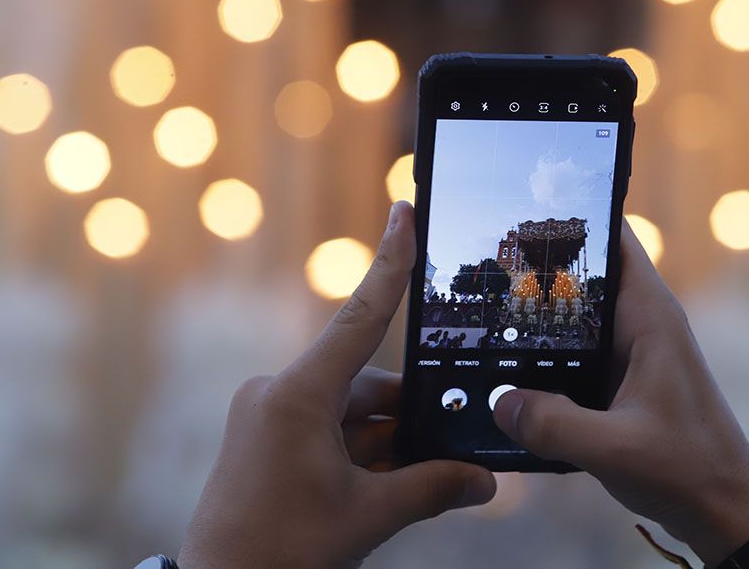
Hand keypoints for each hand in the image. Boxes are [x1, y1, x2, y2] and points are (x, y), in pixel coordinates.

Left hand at [179, 202, 495, 568]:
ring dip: (385, 444)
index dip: (389, 262)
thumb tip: (485, 483)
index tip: (403, 213)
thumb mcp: (368, 517)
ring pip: (349, 413)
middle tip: (452, 460)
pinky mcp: (262, 437)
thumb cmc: (282, 553)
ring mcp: (266, 415)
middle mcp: (278, 393)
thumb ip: (431, 489)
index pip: (360, 317)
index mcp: (298, 395)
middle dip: (408, 421)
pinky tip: (383, 488)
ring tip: (411, 490)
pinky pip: (325, 430)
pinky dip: (359, 453)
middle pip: (366, 386)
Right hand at [492, 220, 748, 564]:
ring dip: (540, 314)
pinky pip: (577, 351)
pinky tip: (509, 364)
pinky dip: (547, 352)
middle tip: (481, 261)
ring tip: (482, 308)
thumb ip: (553, 425)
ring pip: (578, 314)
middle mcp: (642, 324)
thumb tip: (497, 401)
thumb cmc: (688, 470)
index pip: (613, 239)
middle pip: (586, 273)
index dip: (573, 216)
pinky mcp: (624, 380)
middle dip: (539, 267)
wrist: (725, 511)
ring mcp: (633, 352)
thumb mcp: (614, 450)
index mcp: (650, 317)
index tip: (523, 204)